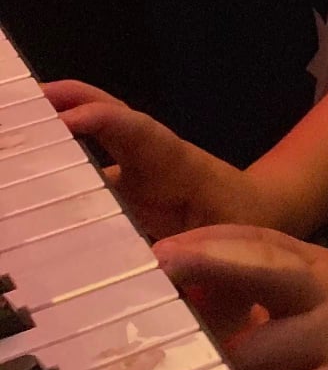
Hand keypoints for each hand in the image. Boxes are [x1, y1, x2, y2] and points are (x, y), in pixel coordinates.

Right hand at [39, 81, 272, 240]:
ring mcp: (139, 168)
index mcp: (177, 160)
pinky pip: (92, 173)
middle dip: (71, 103)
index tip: (67, 121)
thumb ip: (195, 254)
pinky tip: (29, 180)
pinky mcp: (130, 187)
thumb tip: (156, 268)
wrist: (261, 211)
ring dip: (60, 130)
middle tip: (26, 101)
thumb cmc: (246, 219)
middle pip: (110, 119)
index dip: (103, 122)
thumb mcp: (226, 237)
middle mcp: (152, 156)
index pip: (138, 131)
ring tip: (17, 129)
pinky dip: (63, 169)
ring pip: (97, 141)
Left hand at [151, 226, 327, 369]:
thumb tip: (224, 300)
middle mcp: (327, 290)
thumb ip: (291, 289)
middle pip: (256, 266)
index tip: (161, 243)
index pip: (258, 239)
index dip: (208, 239)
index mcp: (324, 265)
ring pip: (257, 348)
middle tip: (154, 269)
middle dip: (203, 265)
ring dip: (217, 367)